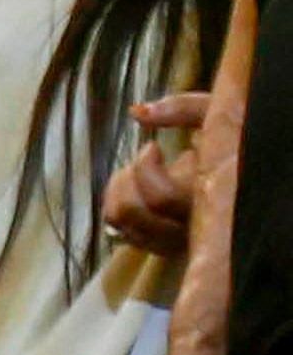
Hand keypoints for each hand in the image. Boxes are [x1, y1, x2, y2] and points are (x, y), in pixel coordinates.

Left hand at [105, 93, 214, 259]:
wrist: (240, 176)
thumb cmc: (230, 141)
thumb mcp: (218, 117)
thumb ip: (183, 109)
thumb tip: (137, 112)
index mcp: (210, 196)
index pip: (161, 198)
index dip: (145, 169)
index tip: (152, 147)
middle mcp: (193, 225)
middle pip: (133, 213)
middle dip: (125, 179)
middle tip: (143, 160)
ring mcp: (176, 240)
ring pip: (121, 224)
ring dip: (118, 191)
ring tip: (136, 172)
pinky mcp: (161, 245)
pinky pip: (119, 232)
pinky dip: (115, 205)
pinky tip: (134, 187)